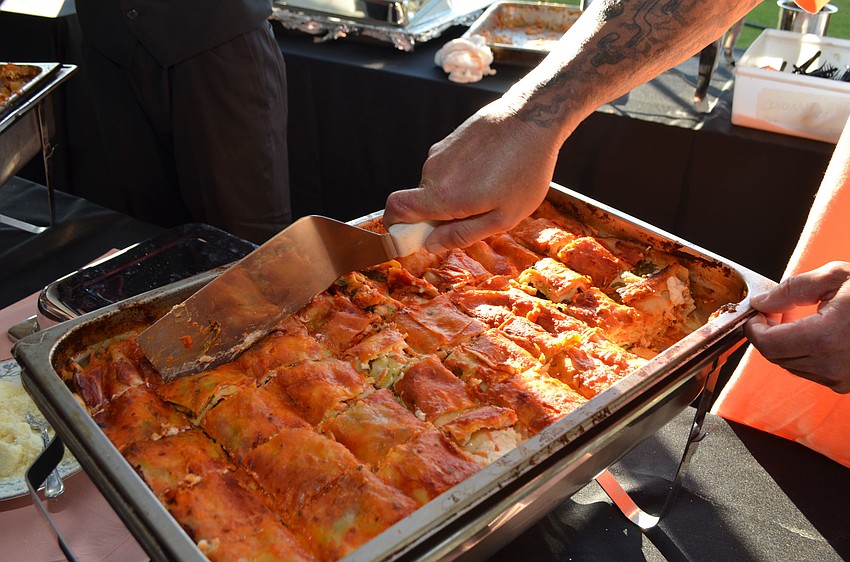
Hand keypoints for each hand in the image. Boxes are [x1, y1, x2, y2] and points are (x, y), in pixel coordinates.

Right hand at [383, 97, 566, 251]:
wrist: (534, 118)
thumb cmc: (526, 170)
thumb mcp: (502, 218)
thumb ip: (462, 235)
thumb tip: (431, 245)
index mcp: (443, 196)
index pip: (395, 211)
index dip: (395, 227)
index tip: (412, 237)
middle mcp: (433, 171)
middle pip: (420, 201)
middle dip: (439, 215)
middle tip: (476, 215)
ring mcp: (440, 152)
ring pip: (436, 184)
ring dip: (454, 194)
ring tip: (491, 188)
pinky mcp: (449, 139)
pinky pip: (447, 167)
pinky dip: (461, 175)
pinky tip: (491, 170)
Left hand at [744, 261, 849, 392]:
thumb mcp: (837, 277)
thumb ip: (793, 289)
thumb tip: (762, 301)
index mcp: (825, 338)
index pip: (767, 344)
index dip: (754, 328)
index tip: (758, 312)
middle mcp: (832, 366)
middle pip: (776, 357)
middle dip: (767, 334)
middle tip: (776, 310)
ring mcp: (842, 379)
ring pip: (792, 366)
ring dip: (786, 344)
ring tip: (798, 318)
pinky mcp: (849, 384)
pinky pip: (812, 371)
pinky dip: (804, 353)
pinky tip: (816, 332)